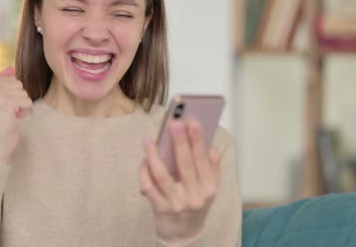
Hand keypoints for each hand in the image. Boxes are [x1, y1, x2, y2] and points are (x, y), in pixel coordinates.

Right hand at [0, 66, 31, 163]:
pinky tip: (14, 119)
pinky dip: (24, 111)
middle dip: (17, 99)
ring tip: (9, 116)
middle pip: (18, 84)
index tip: (0, 107)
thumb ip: (1, 84)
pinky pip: (27, 101)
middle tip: (6, 112)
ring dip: (21, 106)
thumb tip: (10, 68)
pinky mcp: (5, 103)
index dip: (11, 95)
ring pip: (23, 92)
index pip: (10, 79)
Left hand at [139, 118, 220, 244]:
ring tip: (149, 140)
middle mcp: (195, 197)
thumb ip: (211, 168)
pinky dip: (144, 172)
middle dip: (180, 142)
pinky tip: (143, 159)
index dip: (198, 140)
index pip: (204, 160)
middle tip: (174, 123)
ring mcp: (176, 204)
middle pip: (185, 165)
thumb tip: (210, 146)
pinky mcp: (160, 209)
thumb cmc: (194, 203)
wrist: (183, 235)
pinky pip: (148, 187)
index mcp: (209, 189)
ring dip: (154, 155)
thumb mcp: (208, 188)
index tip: (192, 121)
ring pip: (162, 175)